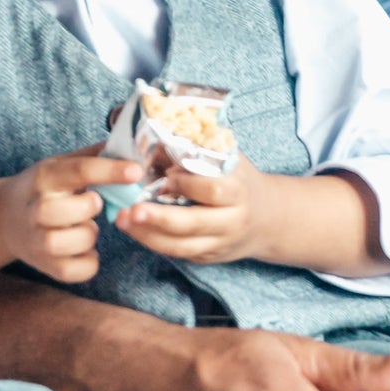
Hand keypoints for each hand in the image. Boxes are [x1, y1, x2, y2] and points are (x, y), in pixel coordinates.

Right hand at [0, 151, 142, 284]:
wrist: (5, 220)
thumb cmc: (46, 188)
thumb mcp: (62, 164)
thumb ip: (94, 156)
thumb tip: (132, 146)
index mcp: (45, 176)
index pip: (78, 171)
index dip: (110, 171)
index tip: (136, 172)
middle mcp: (35, 208)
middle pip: (59, 211)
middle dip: (87, 208)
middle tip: (94, 203)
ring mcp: (36, 240)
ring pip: (63, 243)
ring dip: (86, 237)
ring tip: (87, 227)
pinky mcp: (44, 265)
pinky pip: (72, 272)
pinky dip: (87, 263)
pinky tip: (86, 250)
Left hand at [116, 159, 264, 263]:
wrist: (267, 219)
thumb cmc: (241, 181)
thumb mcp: (232, 161)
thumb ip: (203, 150)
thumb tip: (164, 132)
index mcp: (239, 193)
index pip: (213, 190)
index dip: (188, 183)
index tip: (167, 175)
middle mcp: (231, 222)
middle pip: (193, 224)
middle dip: (159, 218)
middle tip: (131, 210)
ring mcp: (218, 244)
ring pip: (180, 246)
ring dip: (147, 235)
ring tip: (122, 220)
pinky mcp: (206, 258)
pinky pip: (177, 254)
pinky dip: (153, 242)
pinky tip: (134, 229)